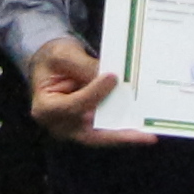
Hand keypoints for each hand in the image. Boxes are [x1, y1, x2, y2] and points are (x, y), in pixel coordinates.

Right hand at [26, 37, 150, 146]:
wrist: (49, 66)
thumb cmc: (53, 59)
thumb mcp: (63, 56)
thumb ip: (84, 67)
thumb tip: (112, 79)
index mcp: (45, 108)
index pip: (73, 106)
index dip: (93, 94)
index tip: (113, 78)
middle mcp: (59, 126)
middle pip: (90, 133)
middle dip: (118, 134)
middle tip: (144, 135)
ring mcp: (73, 131)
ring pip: (102, 138)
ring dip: (125, 136)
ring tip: (148, 135)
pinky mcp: (86, 129)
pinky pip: (106, 133)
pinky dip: (123, 132)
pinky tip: (142, 130)